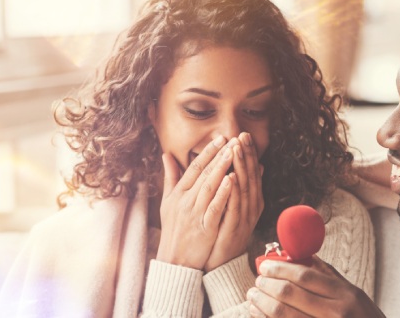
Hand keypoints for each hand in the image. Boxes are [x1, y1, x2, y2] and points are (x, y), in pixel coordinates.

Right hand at [156, 136, 236, 268]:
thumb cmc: (173, 229)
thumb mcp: (167, 202)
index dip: (207, 152)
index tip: (219, 138)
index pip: (193, 168)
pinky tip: (232, 180)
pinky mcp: (204, 227)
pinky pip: (214, 207)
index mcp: (178, 193)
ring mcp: (194, 214)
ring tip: (233, 153)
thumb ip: (170, 178)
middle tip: (231, 140)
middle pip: (203, 174)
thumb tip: (166, 155)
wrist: (175, 259)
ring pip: (209, 187)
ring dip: (221, 169)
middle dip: (218, 155)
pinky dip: (223, 193)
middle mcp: (185, 201)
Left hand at [204, 132, 264, 271]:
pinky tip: (232, 177)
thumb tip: (255, 166)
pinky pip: (236, 206)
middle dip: (246, 154)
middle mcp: (251, 206)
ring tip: (236, 149)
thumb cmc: (224, 232)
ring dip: (241, 167)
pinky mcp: (236, 227)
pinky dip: (234, 191)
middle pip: (251, 176)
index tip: (242, 135)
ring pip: (245, 187)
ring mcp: (245, 217)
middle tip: (242, 135)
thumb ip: (241, 187)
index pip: (251, 172)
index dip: (248, 153)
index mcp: (251, 200)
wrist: (221, 262)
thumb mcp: (233, 206)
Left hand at [247, 256, 384, 317]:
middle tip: (258, 280)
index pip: (305, 276)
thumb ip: (327, 275)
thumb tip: (300, 255)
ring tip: (253, 295)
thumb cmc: (362, 317)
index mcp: (345, 295)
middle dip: (267, 285)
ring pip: (282, 314)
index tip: (265, 266)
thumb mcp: (353, 294)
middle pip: (290, 294)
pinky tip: (258, 312)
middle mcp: (336, 313)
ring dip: (261, 303)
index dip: (280, 268)